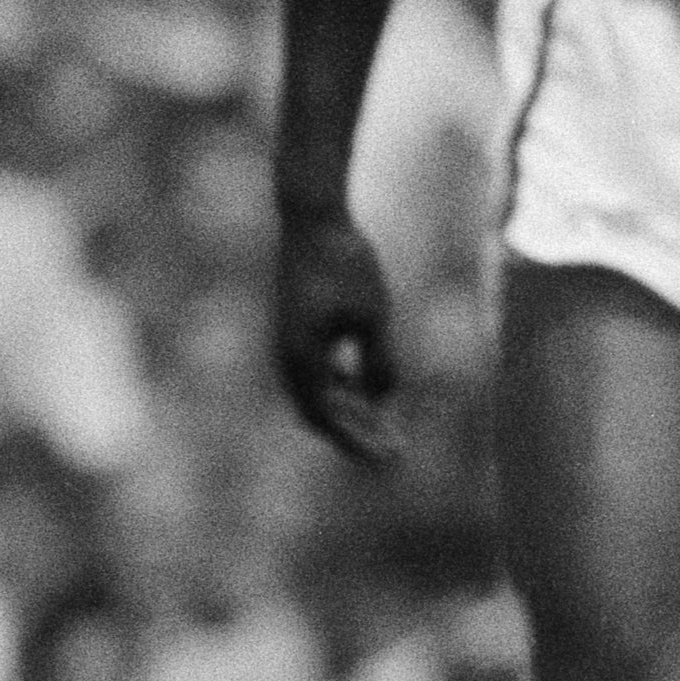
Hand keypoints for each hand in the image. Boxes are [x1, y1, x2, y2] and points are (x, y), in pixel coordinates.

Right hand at [269, 204, 400, 464]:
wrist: (313, 220)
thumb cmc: (346, 265)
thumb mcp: (373, 317)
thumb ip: (378, 363)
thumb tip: (381, 402)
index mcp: (302, 357)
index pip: (327, 419)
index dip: (359, 443)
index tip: (391, 460)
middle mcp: (288, 356)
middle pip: (317, 413)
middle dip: (354, 434)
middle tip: (392, 451)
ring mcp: (288, 342)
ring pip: (315, 393)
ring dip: (346, 412)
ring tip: (384, 423)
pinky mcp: (294, 329)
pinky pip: (315, 372)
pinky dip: (339, 387)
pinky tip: (365, 386)